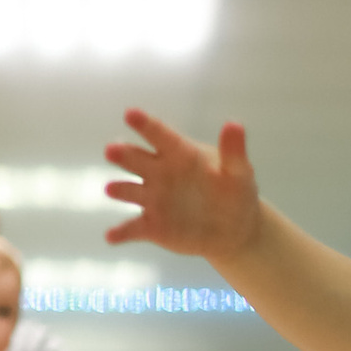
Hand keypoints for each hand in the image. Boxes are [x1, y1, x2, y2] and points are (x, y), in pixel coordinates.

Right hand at [104, 111, 261, 260]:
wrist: (233, 230)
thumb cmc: (235, 193)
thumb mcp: (239, 173)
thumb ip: (233, 151)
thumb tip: (234, 124)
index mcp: (179, 153)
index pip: (159, 135)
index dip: (145, 124)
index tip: (130, 114)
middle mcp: (159, 172)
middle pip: (136, 159)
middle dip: (123, 154)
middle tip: (112, 150)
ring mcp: (153, 199)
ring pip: (129, 190)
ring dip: (119, 189)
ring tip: (112, 189)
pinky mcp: (152, 226)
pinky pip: (133, 228)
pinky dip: (121, 232)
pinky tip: (112, 236)